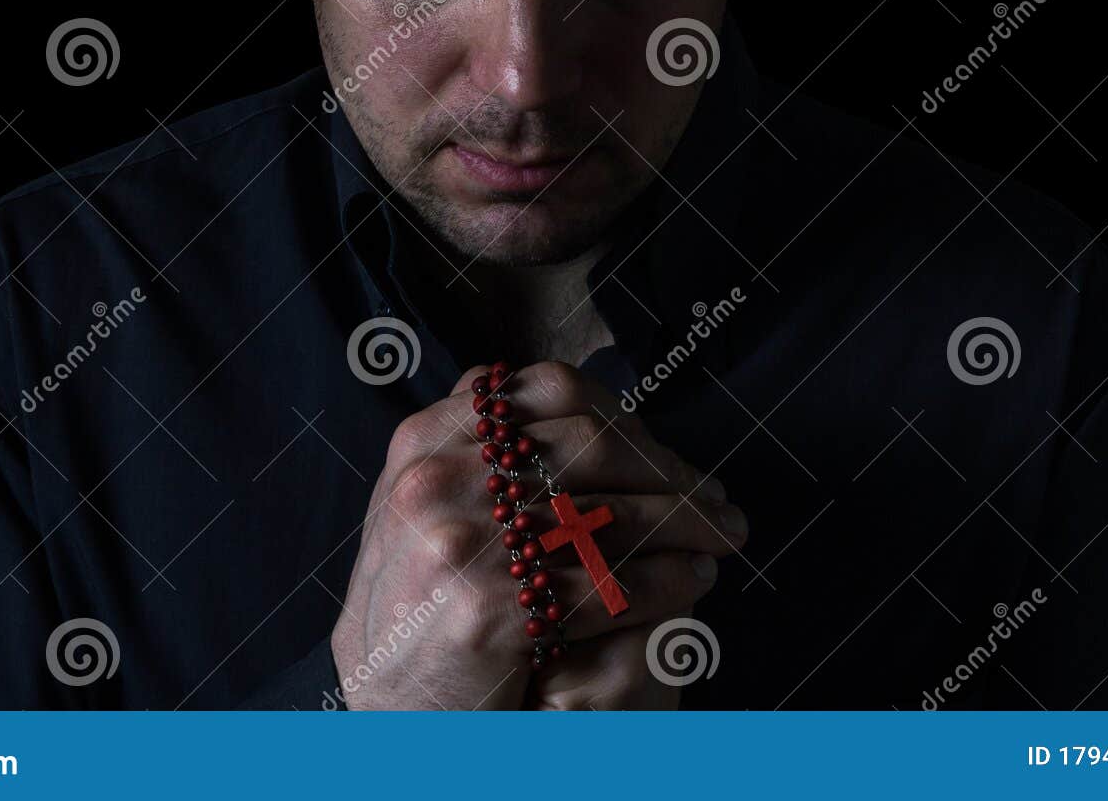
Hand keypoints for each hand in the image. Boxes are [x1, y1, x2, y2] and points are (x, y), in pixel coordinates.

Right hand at [331, 360, 744, 709]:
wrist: (385, 715)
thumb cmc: (413, 615)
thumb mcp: (416, 509)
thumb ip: (469, 450)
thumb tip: (536, 391)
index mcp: (425, 441)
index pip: (550, 391)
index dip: (625, 416)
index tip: (661, 450)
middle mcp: (437, 479)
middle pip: (593, 445)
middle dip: (669, 471)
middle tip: (714, 497)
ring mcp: (461, 542)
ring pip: (612, 513)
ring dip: (686, 522)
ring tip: (722, 536)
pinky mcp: (492, 610)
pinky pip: (611, 584)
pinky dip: (669, 579)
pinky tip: (694, 580)